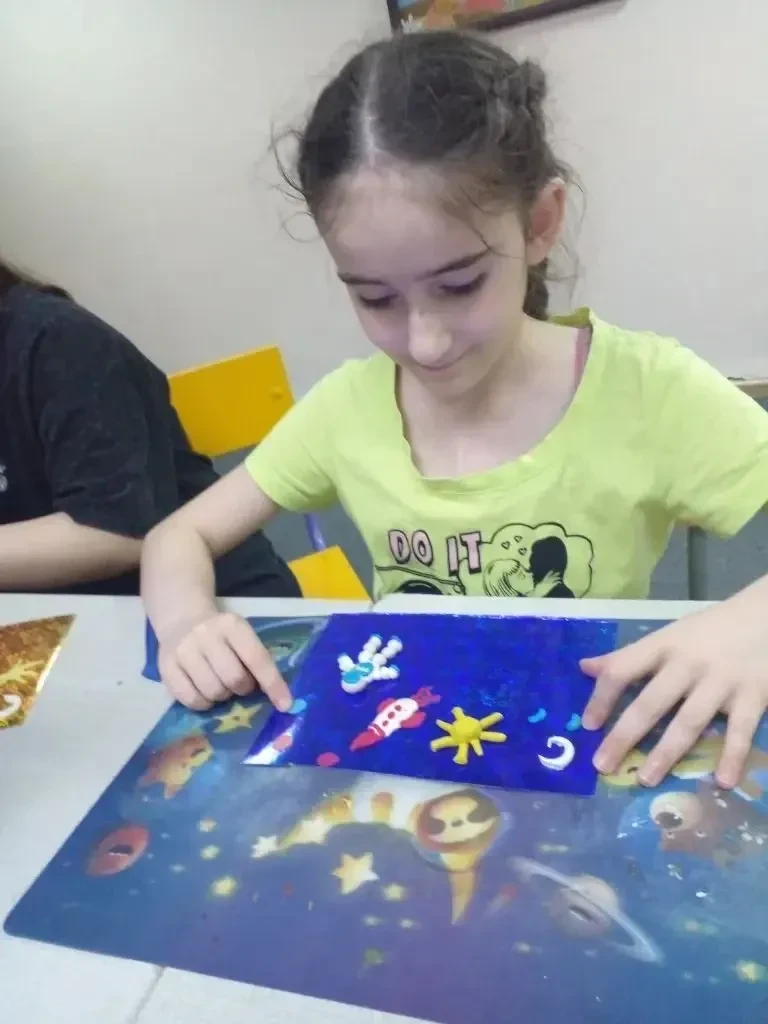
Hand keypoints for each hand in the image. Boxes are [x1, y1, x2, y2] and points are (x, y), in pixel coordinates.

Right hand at [158, 611, 291, 712]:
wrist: (182, 621)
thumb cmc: (221, 636)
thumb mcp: (241, 637)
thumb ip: (257, 660)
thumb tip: (279, 698)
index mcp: (232, 625)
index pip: (257, 658)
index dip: (273, 684)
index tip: (285, 705)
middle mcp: (206, 635)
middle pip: (234, 679)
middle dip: (242, 688)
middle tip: (240, 684)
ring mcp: (184, 651)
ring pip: (213, 692)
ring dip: (222, 696)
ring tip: (220, 684)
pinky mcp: (166, 668)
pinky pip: (191, 700)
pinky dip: (203, 703)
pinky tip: (204, 692)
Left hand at [579, 583, 767, 788]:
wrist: (767, 616)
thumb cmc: (710, 630)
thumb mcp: (668, 636)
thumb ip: (629, 656)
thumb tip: (585, 667)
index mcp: (663, 646)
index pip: (624, 669)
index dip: (602, 697)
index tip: (587, 725)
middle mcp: (688, 665)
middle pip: (651, 703)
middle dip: (624, 735)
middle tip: (603, 765)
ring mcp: (721, 683)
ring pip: (689, 721)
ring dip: (666, 753)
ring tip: (646, 779)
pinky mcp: (754, 697)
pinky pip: (741, 731)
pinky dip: (732, 756)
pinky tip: (722, 780)